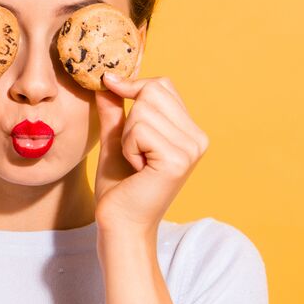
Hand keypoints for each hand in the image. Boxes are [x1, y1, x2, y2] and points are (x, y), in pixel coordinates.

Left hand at [93, 73, 208, 231]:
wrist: (120, 224)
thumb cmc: (120, 187)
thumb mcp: (117, 140)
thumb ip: (116, 110)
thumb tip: (106, 79)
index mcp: (189, 131)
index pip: (162, 85)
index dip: (133, 85)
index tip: (109, 85)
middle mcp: (197, 138)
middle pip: (152, 91)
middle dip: (129, 118)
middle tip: (131, 150)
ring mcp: (191, 148)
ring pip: (143, 110)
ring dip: (127, 137)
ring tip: (135, 162)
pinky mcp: (178, 159)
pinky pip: (139, 129)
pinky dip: (127, 147)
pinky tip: (137, 169)